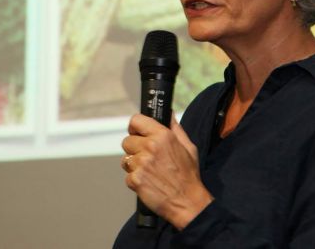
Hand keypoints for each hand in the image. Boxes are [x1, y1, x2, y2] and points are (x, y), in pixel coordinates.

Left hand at [121, 114, 212, 229]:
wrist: (187, 202)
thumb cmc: (188, 175)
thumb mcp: (188, 147)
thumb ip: (175, 128)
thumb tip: (167, 112)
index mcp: (163, 136)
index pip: (136, 120)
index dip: (135, 127)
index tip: (137, 132)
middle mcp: (150, 147)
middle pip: (127, 141)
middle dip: (135, 148)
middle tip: (147, 157)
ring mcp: (141, 164)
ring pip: (126, 159)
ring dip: (134, 165)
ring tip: (149, 171)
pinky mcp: (135, 179)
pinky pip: (128, 176)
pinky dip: (136, 180)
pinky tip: (148, 182)